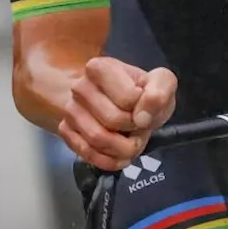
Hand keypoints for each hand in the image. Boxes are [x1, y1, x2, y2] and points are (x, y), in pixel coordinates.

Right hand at [57, 56, 177, 171]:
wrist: (120, 103)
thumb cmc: (141, 92)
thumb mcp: (161, 83)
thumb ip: (160, 91)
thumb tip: (143, 117)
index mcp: (100, 67)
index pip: (127, 98)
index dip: (143, 109)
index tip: (144, 107)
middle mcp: (79, 87)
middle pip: (112, 120)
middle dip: (134, 131)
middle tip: (141, 128)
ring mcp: (70, 110)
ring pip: (97, 139)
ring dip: (123, 149)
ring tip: (133, 143)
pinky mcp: (66, 131)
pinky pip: (87, 154)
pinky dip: (109, 161)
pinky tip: (121, 157)